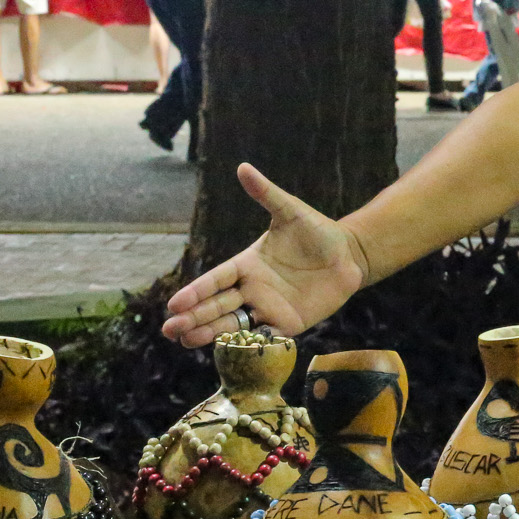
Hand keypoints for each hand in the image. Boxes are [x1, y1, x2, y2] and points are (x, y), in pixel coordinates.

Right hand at [162, 164, 368, 346]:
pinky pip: (263, 336)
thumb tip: (243, 167)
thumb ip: (266, 194)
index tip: (175, 304)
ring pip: (233, 323)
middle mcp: (251, 288)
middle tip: (169, 330)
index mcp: (247, 264)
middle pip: (216, 306)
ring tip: (186, 342)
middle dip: (192, 318)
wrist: (349, 255)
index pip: (215, 280)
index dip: (196, 292)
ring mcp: (267, 308)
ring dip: (209, 332)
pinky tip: (228, 352)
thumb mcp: (291, 212)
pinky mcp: (287, 323)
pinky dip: (246, 344)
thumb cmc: (317, 232)